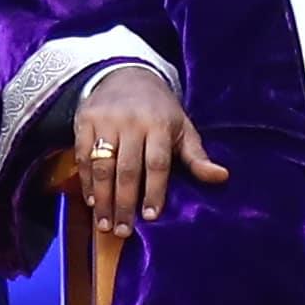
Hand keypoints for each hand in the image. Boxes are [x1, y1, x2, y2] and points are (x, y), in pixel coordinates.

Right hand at [70, 65, 221, 244]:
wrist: (127, 74)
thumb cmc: (160, 110)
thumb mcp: (182, 127)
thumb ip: (197, 156)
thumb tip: (222, 177)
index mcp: (159, 124)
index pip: (156, 163)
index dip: (154, 191)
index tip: (150, 217)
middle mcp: (131, 121)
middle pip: (127, 168)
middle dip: (124, 202)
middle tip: (123, 231)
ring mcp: (105, 120)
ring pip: (101, 165)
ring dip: (102, 198)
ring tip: (104, 224)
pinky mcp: (85, 121)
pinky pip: (82, 156)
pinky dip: (85, 181)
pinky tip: (90, 201)